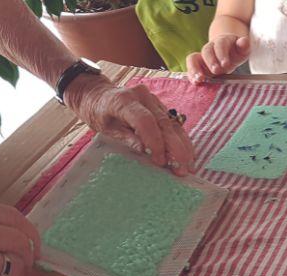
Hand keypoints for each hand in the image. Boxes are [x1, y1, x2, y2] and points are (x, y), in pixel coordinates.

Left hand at [64, 73, 195, 175]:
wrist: (97, 94)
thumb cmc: (97, 112)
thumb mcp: (105, 128)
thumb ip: (126, 138)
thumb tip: (145, 151)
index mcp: (124, 101)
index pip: (145, 121)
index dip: (155, 141)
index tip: (160, 162)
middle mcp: (143, 97)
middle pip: (164, 123)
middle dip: (175, 148)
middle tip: (182, 169)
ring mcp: (154, 100)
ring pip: (173, 124)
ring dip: (183, 146)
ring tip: (189, 165)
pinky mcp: (160, 105)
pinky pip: (174, 124)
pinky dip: (181, 140)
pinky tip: (188, 154)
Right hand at [186, 35, 250, 83]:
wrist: (228, 51)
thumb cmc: (236, 51)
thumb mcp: (243, 49)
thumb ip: (244, 46)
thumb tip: (243, 41)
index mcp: (222, 41)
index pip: (220, 44)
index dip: (222, 53)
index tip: (225, 64)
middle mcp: (210, 47)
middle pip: (206, 51)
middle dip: (210, 61)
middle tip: (216, 71)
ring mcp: (202, 56)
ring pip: (193, 58)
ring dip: (195, 68)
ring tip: (200, 79)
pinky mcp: (197, 65)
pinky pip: (191, 67)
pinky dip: (191, 75)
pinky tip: (195, 82)